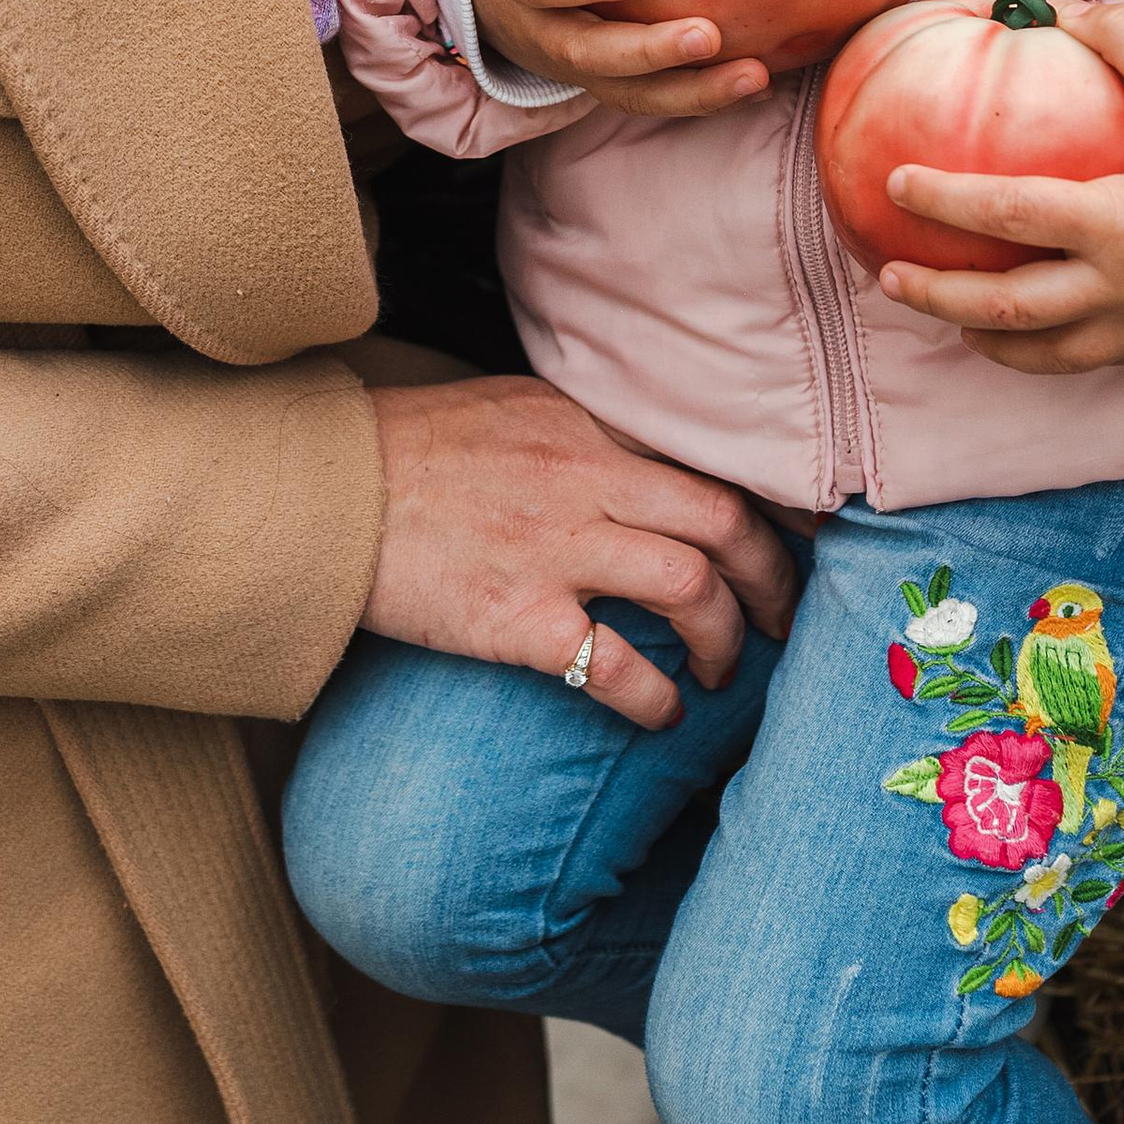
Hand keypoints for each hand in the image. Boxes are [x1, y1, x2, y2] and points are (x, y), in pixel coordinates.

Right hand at [362, 375, 797, 729]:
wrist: (323, 495)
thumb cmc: (408, 452)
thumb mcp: (508, 409)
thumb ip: (580, 431)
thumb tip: (639, 462)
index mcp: (585, 424)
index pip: (709, 457)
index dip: (770, 506)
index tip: (800, 540)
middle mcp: (584, 476)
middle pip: (724, 521)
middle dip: (773, 578)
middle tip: (780, 619)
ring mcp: (554, 547)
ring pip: (690, 587)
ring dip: (724, 638)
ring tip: (721, 670)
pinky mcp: (517, 617)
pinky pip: (618, 664)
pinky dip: (656, 697)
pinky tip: (662, 714)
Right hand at [471, 0, 769, 121]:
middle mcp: (541, 30)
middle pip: (590, 55)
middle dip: (648, 52)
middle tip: (707, 34)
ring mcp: (573, 67)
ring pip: (626, 93)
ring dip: (689, 92)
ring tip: (751, 74)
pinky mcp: (606, 88)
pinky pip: (653, 103)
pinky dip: (701, 99)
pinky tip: (758, 81)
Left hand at [875, 2, 1123, 373]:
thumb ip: (1121, 37)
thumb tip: (1047, 8)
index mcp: (1122, 223)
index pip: (1010, 214)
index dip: (943, 200)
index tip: (893, 180)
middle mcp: (1122, 288)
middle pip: (1006, 309)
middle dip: (937, 294)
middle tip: (886, 270)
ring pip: (1035, 352)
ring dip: (974, 332)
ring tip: (932, 302)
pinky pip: (1073, 358)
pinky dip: (1026, 347)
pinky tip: (997, 324)